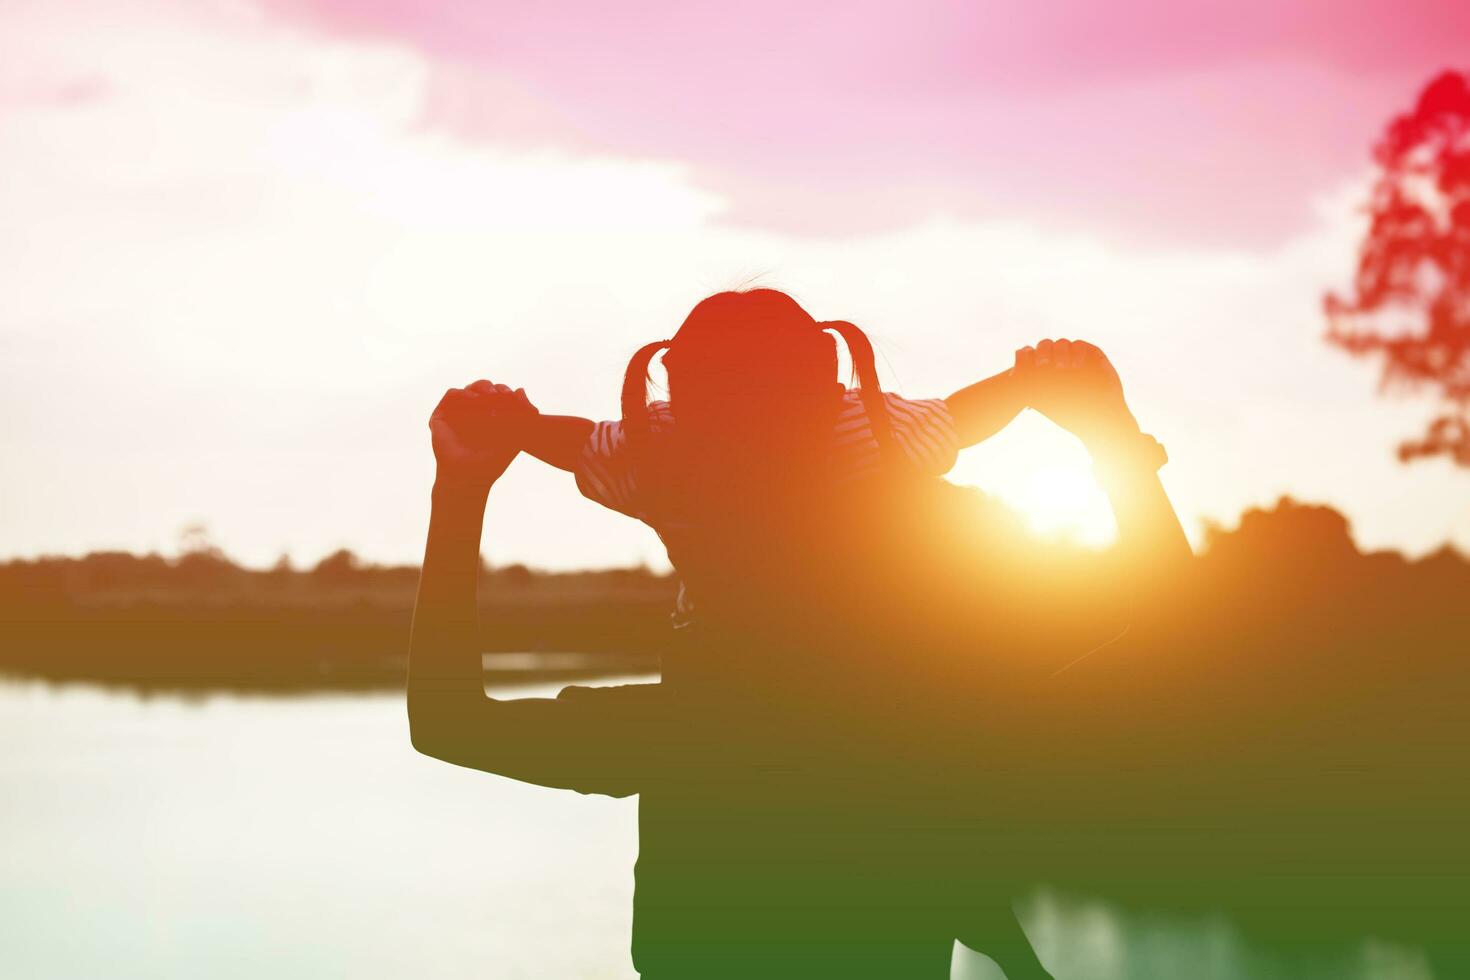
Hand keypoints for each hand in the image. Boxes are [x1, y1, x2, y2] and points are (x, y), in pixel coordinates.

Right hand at [428, 381, 538, 489]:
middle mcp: (472, 413)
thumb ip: (522, 416)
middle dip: (492, 387)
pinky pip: (451, 395)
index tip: (511, 395)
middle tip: (500, 393)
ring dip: (480, 387)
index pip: (497, 396)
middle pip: (482, 388)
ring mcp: (456, 413)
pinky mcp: (441, 415)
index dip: (504, 392)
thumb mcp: (514, 439)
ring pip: (468, 389)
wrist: (469, 477)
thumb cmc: (491, 463)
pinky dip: (463, 393)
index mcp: (488, 416)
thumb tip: (521, 390)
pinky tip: (474, 399)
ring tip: (490, 395)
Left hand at [1013, 339, 1138, 449]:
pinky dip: (1076, 353)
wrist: (1099, 418)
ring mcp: (1075, 356)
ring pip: (1061, 343)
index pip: (1030, 355)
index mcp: (1044, 369)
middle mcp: (1058, 360)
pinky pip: (1079, 344)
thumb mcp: (1043, 401)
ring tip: (1063, 368)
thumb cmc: (1070, 414)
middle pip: (1045, 345)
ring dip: (1059, 353)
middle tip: (1043, 366)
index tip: (1022, 369)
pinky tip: (1075, 367)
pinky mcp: (1092, 354)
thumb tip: (1010, 376)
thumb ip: (1028, 388)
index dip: (1024, 358)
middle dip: (1042, 354)